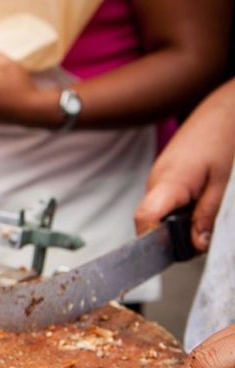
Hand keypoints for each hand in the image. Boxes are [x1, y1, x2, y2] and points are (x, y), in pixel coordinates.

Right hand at [134, 79, 234, 251]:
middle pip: (149, 221)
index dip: (149, 241)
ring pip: (157, 212)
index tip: (165, 255)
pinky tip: (198, 204)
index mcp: (168, 183)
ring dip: (176, 222)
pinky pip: (164, 201)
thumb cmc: (221, 141)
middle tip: (199, 240)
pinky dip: (178, 210)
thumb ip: (207, 216)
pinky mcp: (163, 176)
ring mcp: (157, 178)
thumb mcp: (222, 186)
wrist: (220, 112)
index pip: (144, 219)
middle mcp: (155, 182)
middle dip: (169, 237)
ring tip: (203, 217)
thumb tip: (197, 245)